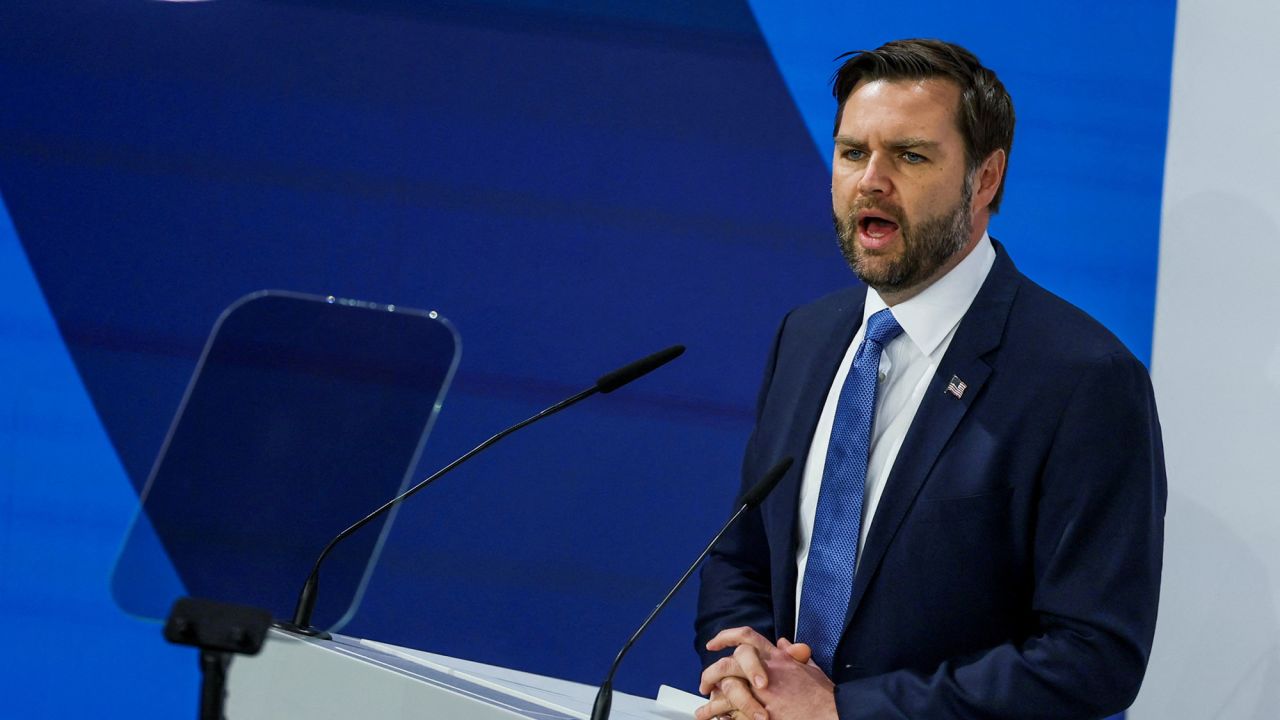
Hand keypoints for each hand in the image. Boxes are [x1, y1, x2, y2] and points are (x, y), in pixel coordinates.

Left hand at [695, 627, 834, 719]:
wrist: (833, 714)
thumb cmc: (824, 697)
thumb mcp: (811, 669)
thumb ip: (794, 655)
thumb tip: (784, 643)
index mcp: (778, 659)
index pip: (746, 637)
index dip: (725, 637)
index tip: (713, 644)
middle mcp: (767, 673)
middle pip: (728, 664)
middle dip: (711, 673)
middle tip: (705, 683)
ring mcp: (763, 695)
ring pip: (727, 692)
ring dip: (712, 703)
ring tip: (703, 711)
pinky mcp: (762, 716)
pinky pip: (735, 715)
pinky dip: (724, 719)